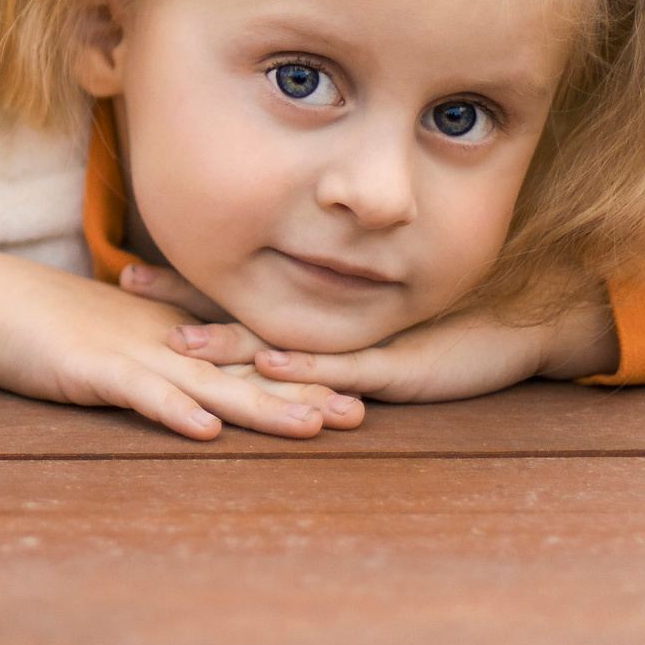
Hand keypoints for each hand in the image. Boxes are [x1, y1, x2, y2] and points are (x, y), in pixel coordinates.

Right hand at [0, 246, 366, 440]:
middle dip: (301, 391)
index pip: (246, 355)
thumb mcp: (116, 339)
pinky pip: (142, 392)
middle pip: (244, 369)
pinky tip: (206, 429)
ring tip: (310, 426)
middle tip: (361, 413)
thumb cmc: (49, 325)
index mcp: (174, 333)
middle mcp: (166, 341)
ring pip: (209, 382)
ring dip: (260, 406)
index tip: (352, 389)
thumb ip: (159, 355)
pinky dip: (174, 409)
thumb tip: (198, 384)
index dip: (298, 372)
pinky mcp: (96, 369)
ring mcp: (134, 352)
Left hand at [161, 283, 619, 403]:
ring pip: (283, 345)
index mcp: (318, 316)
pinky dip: (304, 372)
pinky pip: (344, 372)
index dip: (185, 286)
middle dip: (185, 302)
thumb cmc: (444, 332)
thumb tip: (256, 343)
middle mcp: (332, 326)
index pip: (237, 297)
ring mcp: (362, 347)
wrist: (516, 332)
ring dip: (229, 343)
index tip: (128, 271)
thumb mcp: (370, 336)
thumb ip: (319, 336)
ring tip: (178, 343)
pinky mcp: (397, 370)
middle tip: (128, 284)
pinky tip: (270, 369)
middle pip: (244, 312)